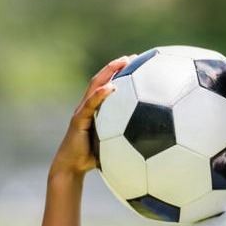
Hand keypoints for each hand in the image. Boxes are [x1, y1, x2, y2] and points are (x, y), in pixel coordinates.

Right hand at [49, 55, 133, 178]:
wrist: (72, 168)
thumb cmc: (94, 158)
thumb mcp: (114, 144)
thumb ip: (128, 137)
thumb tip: (154, 138)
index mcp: (97, 110)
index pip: (108, 85)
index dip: (120, 73)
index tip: (137, 63)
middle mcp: (88, 106)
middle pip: (101, 80)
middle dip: (116, 66)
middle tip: (133, 57)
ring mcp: (82, 111)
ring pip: (95, 86)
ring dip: (108, 72)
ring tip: (123, 62)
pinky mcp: (78, 120)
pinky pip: (90, 104)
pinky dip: (100, 94)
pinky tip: (112, 87)